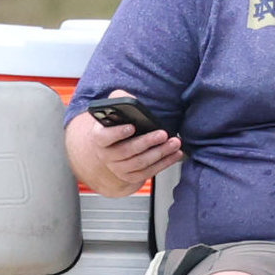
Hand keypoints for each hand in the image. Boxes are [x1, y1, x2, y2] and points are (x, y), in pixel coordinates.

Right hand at [66, 88, 182, 197]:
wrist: (114, 148)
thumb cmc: (117, 125)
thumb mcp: (114, 110)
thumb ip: (118, 100)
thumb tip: (126, 97)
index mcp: (100, 137)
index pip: (104, 137)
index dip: (117, 133)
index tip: (131, 127)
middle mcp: (107, 155)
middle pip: (127, 151)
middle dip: (147, 142)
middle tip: (162, 134)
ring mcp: (118, 168)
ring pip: (140, 162)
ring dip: (160, 153)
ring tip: (174, 143)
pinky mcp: (130, 177)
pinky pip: (148, 172)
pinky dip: (164, 163)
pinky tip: (175, 154)